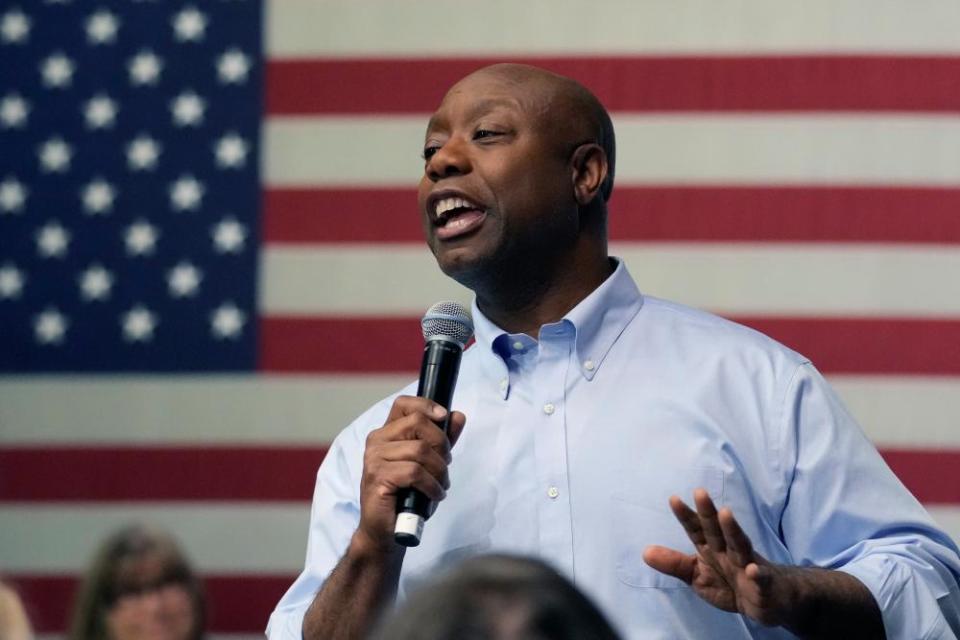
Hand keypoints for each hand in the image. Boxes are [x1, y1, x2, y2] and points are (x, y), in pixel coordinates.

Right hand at [353, 396, 465, 554]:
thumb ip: (441, 440)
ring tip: (441, 485)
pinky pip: (415, 472)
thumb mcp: (429, 465)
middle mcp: (376, 441)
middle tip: (445, 464)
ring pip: (420, 450)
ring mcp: (374, 459)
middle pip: (418, 423)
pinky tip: (435, 494)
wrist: (386, 531)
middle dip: (441, 444)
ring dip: (440, 471)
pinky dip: (432, 485)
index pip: (403, 403)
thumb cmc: (406, 497)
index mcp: (386, 433)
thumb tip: (458, 416)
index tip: (444, 417)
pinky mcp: (378, 478)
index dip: (426, 405)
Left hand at [643, 489, 795, 626]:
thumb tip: (645, 552)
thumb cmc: (730, 583)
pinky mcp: (763, 584)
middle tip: (700, 492)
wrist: (769, 600)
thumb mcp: (698, 577)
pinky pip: (761, 578)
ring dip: (733, 529)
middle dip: (708, 512)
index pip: (696, 529)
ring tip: (726, 513)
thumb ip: (675, 564)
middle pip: (717, 530)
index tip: (673, 499)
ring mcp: (748, 564)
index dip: (686, 516)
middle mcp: (729, 551)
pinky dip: (758, 574)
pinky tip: (752, 569)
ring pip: (740, 545)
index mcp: (711, 548)